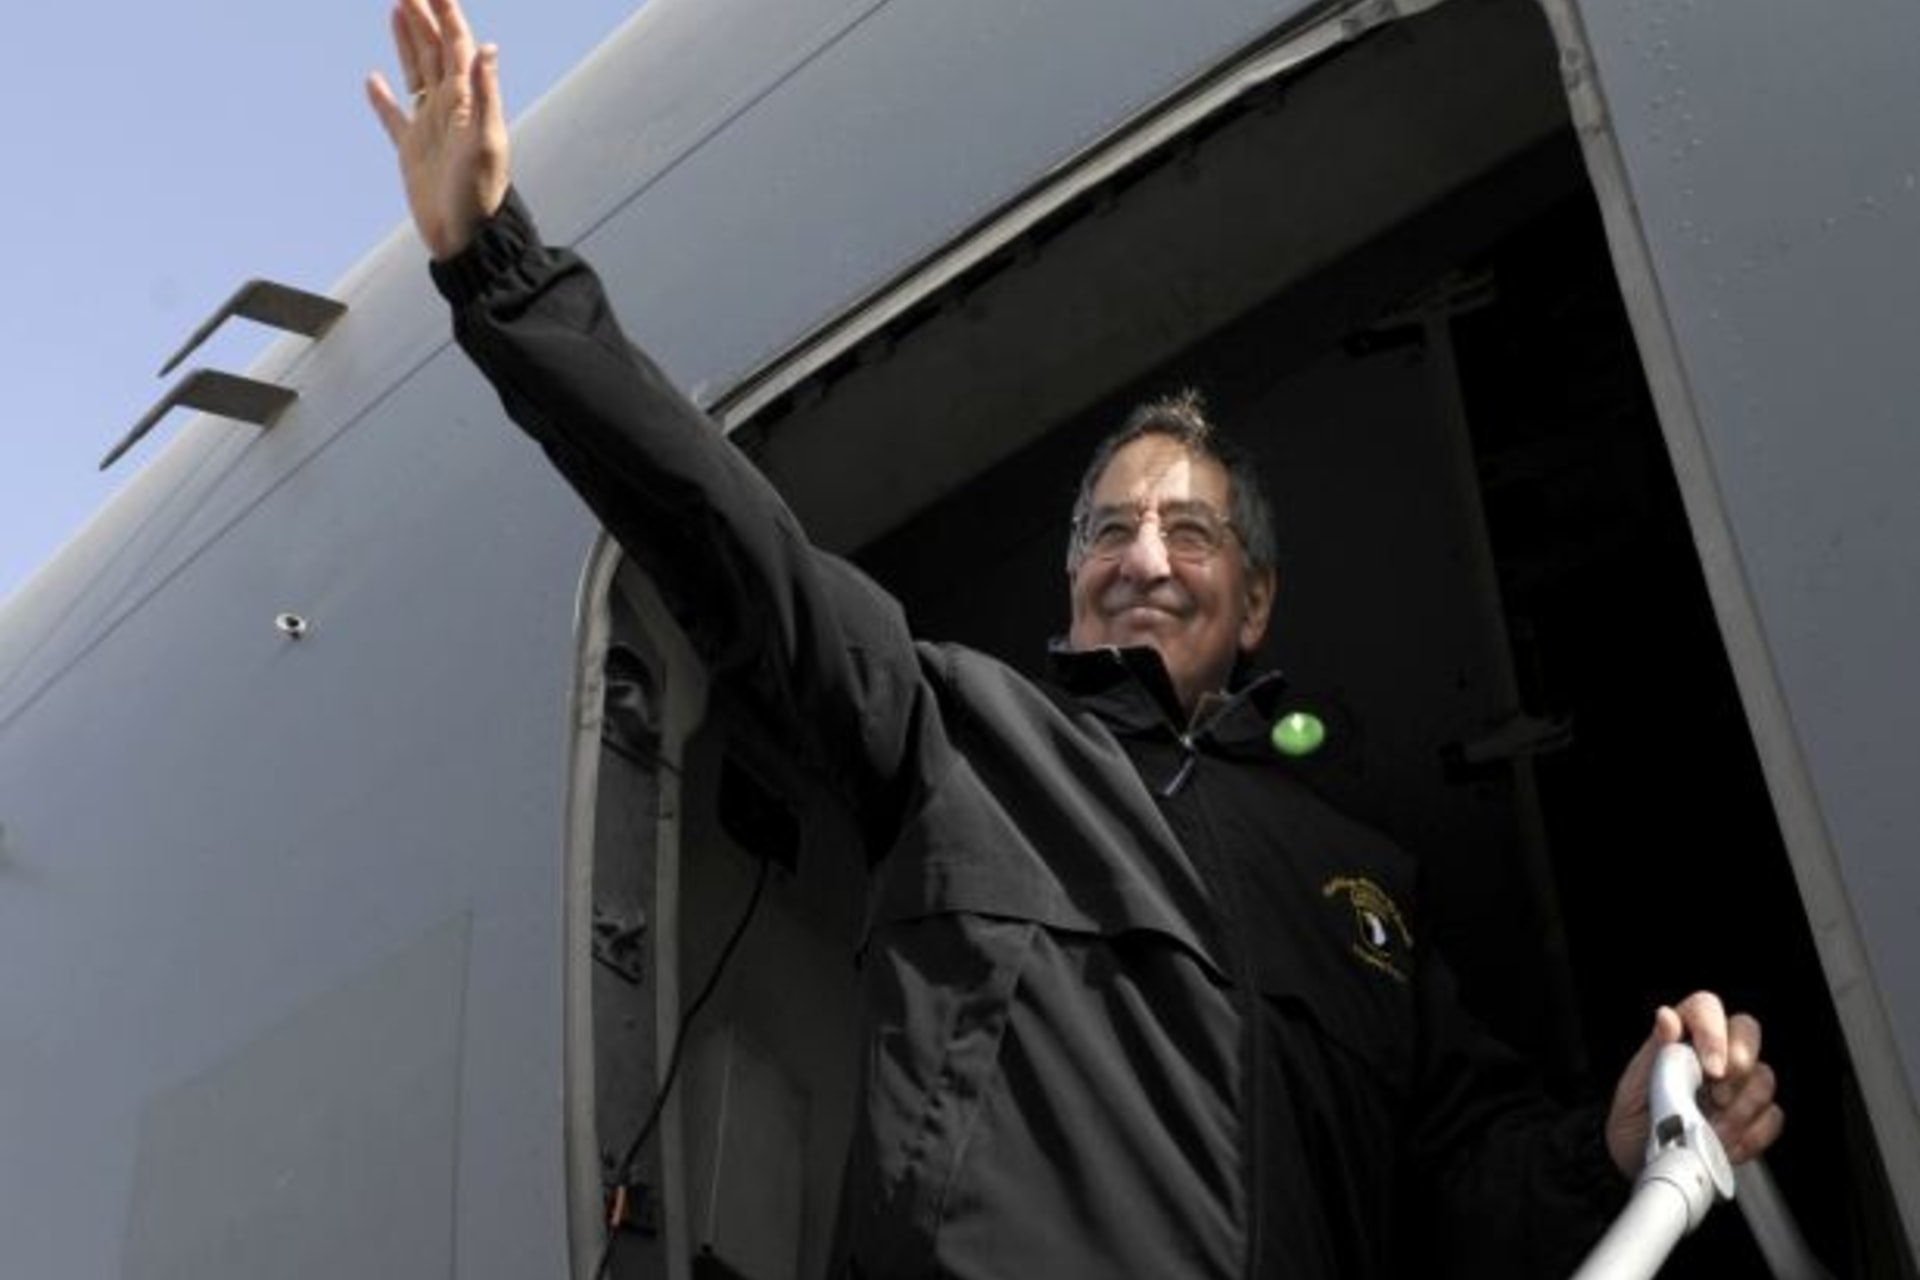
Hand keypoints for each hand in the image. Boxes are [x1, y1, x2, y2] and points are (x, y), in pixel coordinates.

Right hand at [366, 0, 509, 259]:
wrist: (468, 239)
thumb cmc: (481, 194)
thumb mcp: (486, 141)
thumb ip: (485, 93)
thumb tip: (487, 48)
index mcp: (466, 101)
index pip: (455, 43)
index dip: (444, 11)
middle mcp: (450, 108)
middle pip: (433, 49)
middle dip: (422, 14)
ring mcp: (430, 128)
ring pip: (415, 72)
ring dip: (406, 40)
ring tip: (397, 9)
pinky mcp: (412, 152)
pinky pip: (393, 118)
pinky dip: (382, 98)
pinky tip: (372, 81)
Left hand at [1605, 991, 1784, 1176]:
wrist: (1647, 1172)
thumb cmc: (1634, 1128)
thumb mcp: (1632, 1093)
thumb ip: (1654, 1057)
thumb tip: (1667, 1018)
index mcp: (1678, 1040)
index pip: (1705, 1008)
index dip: (1714, 1032)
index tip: (1712, 1069)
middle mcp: (1713, 1056)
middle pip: (1747, 1030)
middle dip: (1740, 1065)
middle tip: (1718, 1097)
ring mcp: (1738, 1086)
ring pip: (1764, 1077)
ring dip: (1740, 1110)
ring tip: (1711, 1132)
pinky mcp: (1756, 1118)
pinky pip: (1772, 1117)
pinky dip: (1751, 1136)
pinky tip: (1726, 1147)